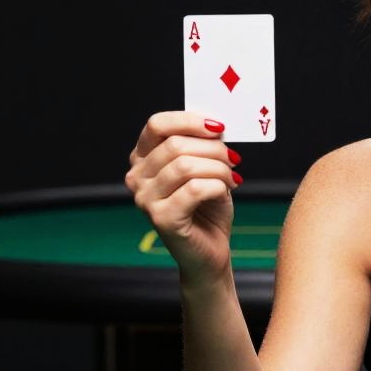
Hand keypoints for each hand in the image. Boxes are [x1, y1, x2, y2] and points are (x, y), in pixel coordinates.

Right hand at [125, 111, 240, 279]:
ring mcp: (145, 199)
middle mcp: (137, 177)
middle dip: (214, 149)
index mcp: (143, 159)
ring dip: (218, 169)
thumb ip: (203, 145)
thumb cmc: (208, 207)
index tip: (219, 126)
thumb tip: (216, 124)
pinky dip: (218, 187)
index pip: (157, 125)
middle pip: (176, 145)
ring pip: (185, 166)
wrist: (211, 249)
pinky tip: (225, 192)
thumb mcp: (206, 168)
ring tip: (231, 179)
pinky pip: (194, 189)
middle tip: (233, 160)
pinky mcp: (161, 218)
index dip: (190, 120)